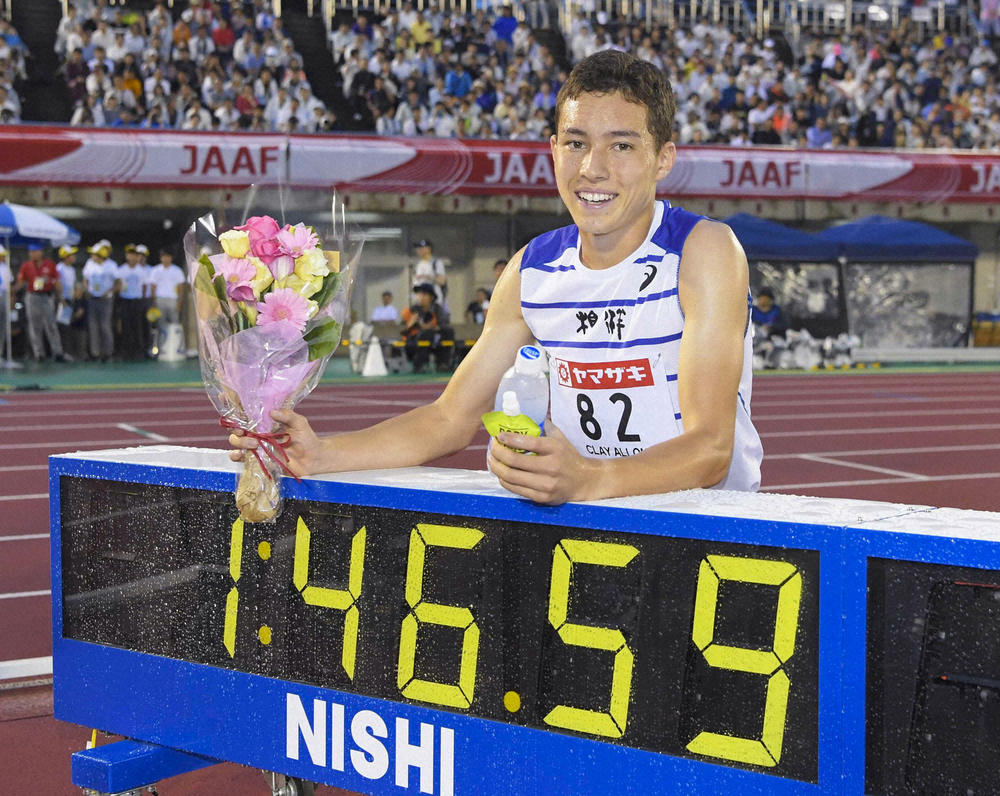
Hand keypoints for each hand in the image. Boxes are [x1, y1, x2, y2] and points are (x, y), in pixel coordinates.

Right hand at [228, 409, 325, 476]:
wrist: (312, 460)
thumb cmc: (306, 438)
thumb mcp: (300, 423)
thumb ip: (288, 415)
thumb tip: (272, 411)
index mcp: (265, 418)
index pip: (245, 408)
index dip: (232, 402)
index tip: (224, 396)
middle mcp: (257, 430)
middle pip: (235, 425)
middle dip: (234, 426)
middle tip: (242, 430)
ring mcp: (255, 444)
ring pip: (235, 440)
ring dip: (239, 441)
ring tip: (254, 444)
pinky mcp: (256, 458)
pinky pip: (239, 456)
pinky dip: (236, 455)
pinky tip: (240, 454)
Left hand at [487, 423, 601, 505]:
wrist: (584, 481)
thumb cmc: (569, 457)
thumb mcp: (560, 438)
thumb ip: (545, 426)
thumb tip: (526, 414)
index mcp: (555, 448)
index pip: (528, 442)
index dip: (509, 439)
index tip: (499, 436)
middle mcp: (551, 466)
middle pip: (514, 461)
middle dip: (498, 453)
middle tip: (492, 448)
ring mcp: (546, 484)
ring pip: (511, 476)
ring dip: (496, 467)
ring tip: (492, 460)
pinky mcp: (542, 497)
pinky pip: (515, 489)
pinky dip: (504, 480)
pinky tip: (501, 473)